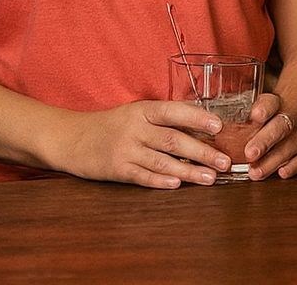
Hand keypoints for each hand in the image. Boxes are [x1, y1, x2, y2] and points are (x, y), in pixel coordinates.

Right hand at [62, 100, 230, 188]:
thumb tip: (201, 128)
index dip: (198, 118)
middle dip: (203, 152)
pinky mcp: (116, 169)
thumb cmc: (111, 125)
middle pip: (174, 139)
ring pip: (162, 161)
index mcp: (143, 110)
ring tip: (210, 178)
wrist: (71, 137)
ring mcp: (125, 149)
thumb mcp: (136, 113)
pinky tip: (177, 185)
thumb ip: (164, 119)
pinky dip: (160, 181)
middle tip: (225, 161)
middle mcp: (135, 128)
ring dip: (189, 171)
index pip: (174, 111)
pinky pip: (142, 176)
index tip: (219, 127)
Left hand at [243, 93, 296, 181]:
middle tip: (249, 153)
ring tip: (256, 173)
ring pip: (292, 144)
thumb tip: (205, 131)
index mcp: (275, 103)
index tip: (254, 116)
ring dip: (274, 159)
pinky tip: (282, 173)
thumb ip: (238, 119)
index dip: (263, 109)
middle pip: (281, 126)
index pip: (270, 102)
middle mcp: (292, 116)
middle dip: (265, 141)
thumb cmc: (269, 117)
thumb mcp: (256, 110)